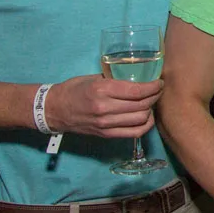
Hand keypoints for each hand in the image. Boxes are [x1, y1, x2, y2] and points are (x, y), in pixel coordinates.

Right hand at [46, 74, 161, 137]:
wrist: (54, 110)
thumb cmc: (74, 90)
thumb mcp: (93, 78)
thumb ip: (115, 79)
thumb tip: (138, 78)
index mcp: (102, 90)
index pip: (137, 90)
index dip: (153, 86)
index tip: (159, 82)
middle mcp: (105, 108)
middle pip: (142, 104)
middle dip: (155, 96)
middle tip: (158, 90)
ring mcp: (106, 123)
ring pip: (141, 119)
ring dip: (151, 109)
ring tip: (151, 102)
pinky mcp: (106, 134)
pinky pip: (134, 133)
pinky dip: (146, 125)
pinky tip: (147, 117)